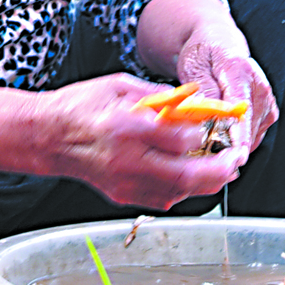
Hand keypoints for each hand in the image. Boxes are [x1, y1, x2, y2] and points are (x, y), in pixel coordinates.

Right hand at [38, 73, 247, 210]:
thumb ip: (160, 96)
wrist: (48, 136)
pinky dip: (184, 189)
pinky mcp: (122, 195)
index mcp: (128, 127)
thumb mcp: (121, 85)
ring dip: (207, 182)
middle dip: (220, 170)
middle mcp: (128, 160)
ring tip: (221, 167)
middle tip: (237, 160)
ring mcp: (125, 182)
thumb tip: (194, 102)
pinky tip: (191, 175)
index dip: (205, 135)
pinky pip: (164, 199)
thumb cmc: (81, 106)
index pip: (181, 139)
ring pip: (179, 192)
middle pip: (187, 175)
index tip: (216, 126)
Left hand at [175, 33, 278, 154]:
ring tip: (210, 131)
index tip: (236, 154)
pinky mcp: (268, 112)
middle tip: (202, 144)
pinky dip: (238, 139)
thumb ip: (203, 94)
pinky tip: (223, 129)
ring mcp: (267, 100)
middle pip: (247, 127)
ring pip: (250, 136)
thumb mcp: (193, 67)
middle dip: (226, 142)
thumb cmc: (204, 53)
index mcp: (239, 71)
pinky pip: (253, 136)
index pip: (241, 109)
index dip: (238, 134)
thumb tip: (210, 120)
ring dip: (231, 141)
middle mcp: (259, 87)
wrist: (217, 43)